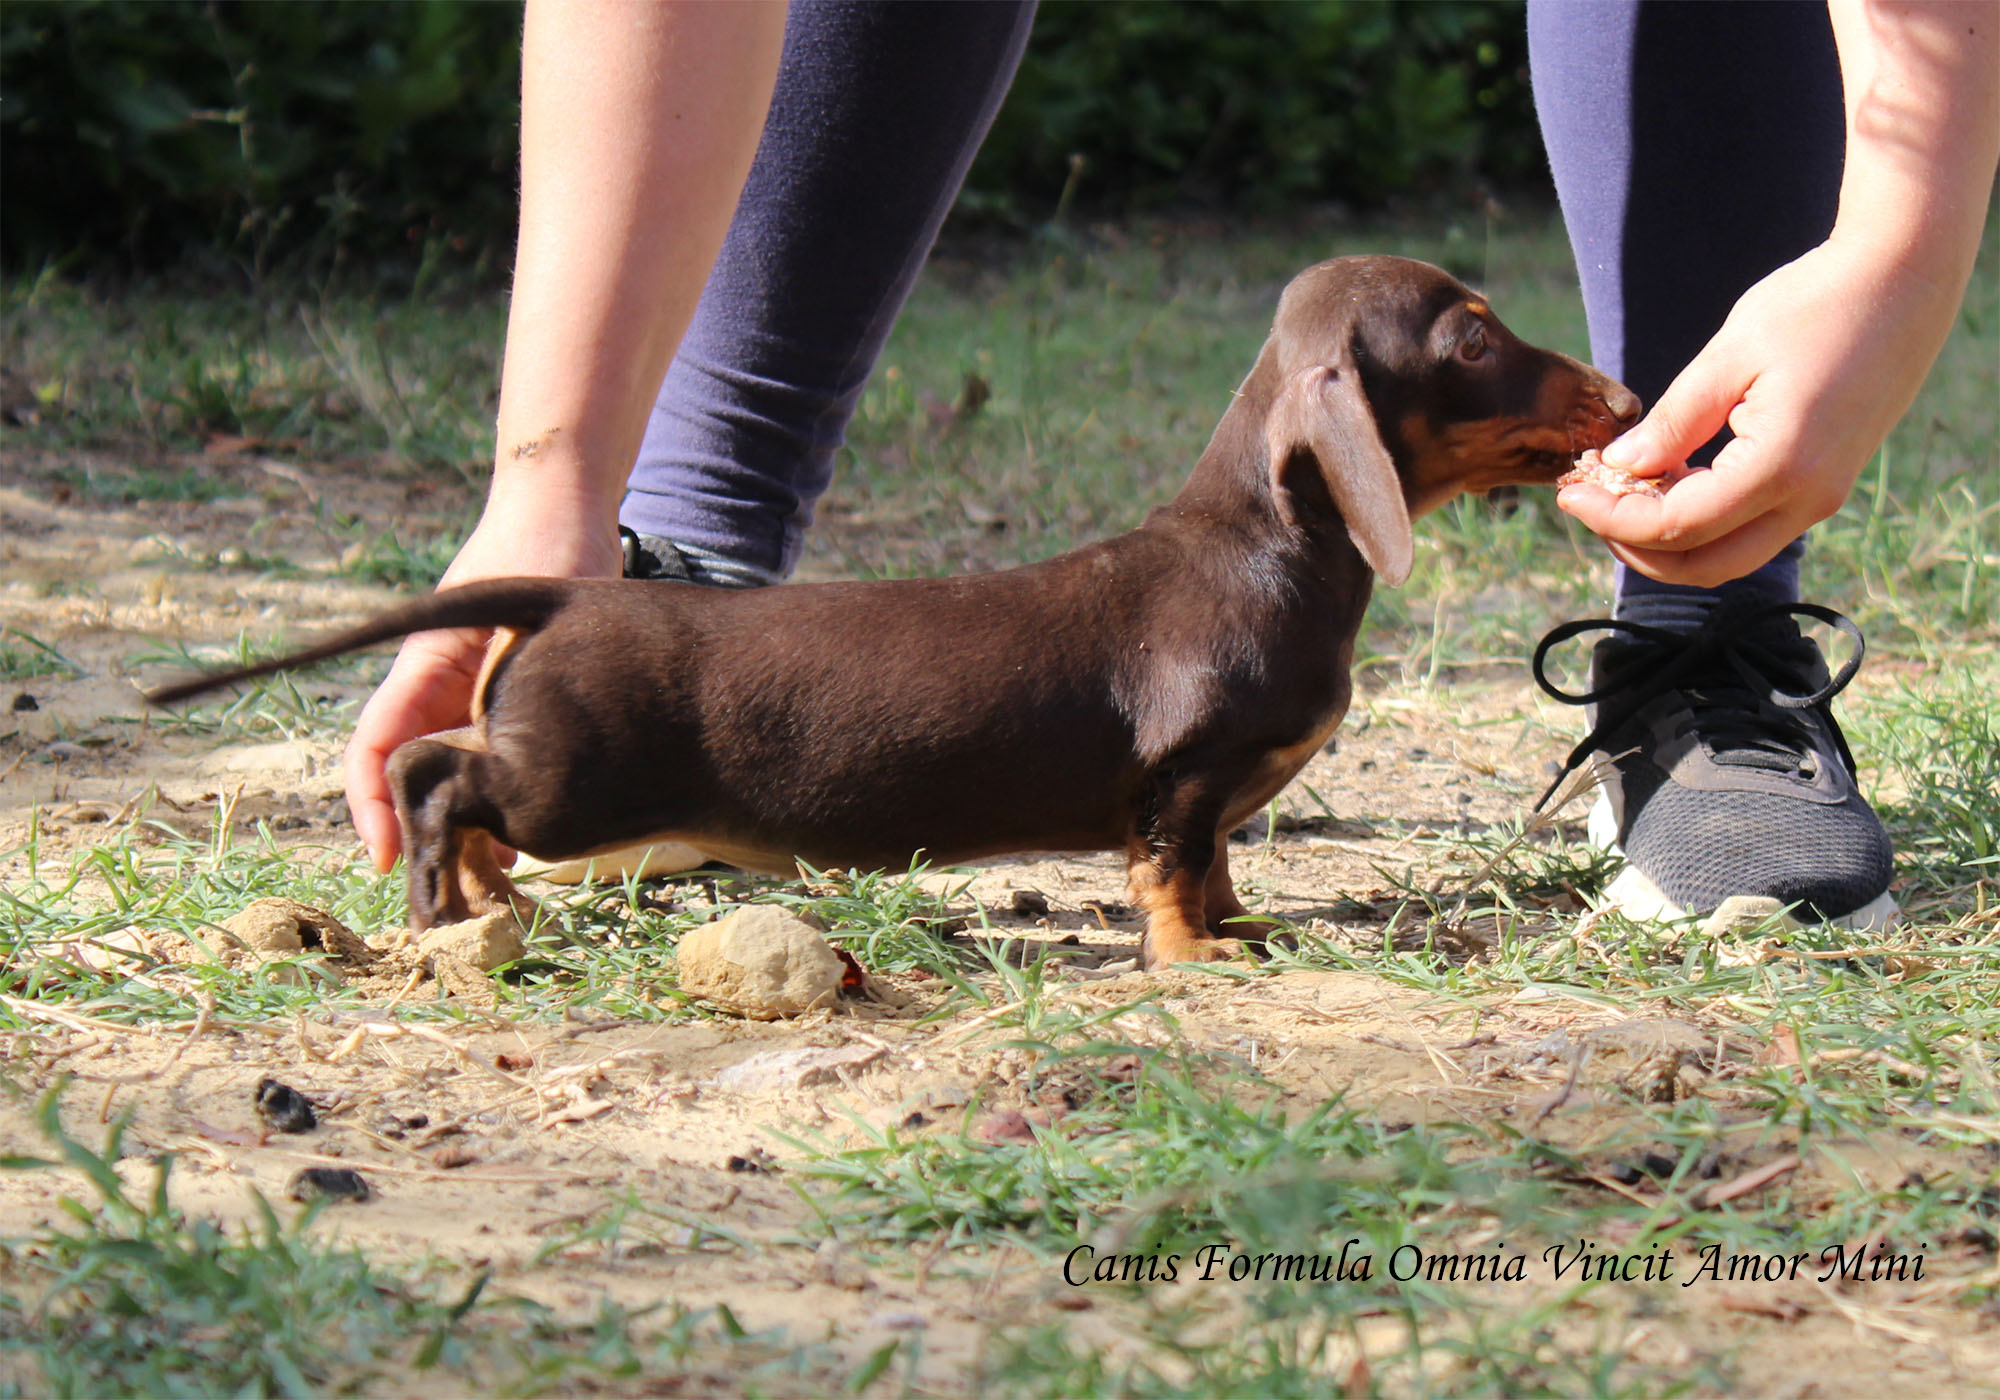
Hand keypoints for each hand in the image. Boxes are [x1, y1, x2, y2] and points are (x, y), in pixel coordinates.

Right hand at [341, 485, 621, 869]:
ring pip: (452, 776)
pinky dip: (501, 802)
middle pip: (410, 774)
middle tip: (441, 889)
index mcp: (422, 667)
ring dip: (460, 825)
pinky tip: (526, 842)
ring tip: (481, 883)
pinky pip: (496, 763)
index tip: (387, 856)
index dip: (371, 806)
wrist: (568, 511)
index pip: (375, 748)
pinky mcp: (513, 699)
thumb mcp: (508, 614)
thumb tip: (485, 751)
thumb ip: (492, 675)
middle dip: (419, 831)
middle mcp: (440, 687)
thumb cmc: (536, 546)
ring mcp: (474, 694)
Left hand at [1556, 236, 1964, 586]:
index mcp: (1781, 467)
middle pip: (1702, 565)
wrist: (1903, 281)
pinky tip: (1666, 477)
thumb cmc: (1816, 305)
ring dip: (1667, 537)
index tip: (1569, 491)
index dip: (1612, 518)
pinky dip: (1702, 519)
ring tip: (1619, 488)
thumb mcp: (1728, 356)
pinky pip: (1751, 526)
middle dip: (1634, 544)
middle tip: (1588, 502)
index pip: (1676, 527)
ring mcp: (1821, 497)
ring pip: (1728, 555)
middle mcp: (1808, 499)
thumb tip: (1620, 468)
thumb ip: (1672, 423)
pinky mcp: (1823, 485)